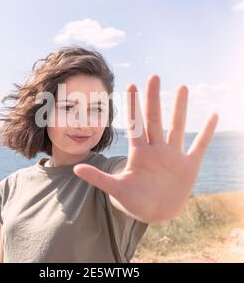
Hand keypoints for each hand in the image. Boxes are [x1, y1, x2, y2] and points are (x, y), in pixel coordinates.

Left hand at [73, 75, 218, 222]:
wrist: (155, 212)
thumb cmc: (135, 201)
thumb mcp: (116, 189)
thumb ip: (98, 178)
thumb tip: (75, 169)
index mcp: (139, 153)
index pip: (135, 124)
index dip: (133, 106)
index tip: (131, 85)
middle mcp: (156, 149)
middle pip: (154, 119)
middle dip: (153, 99)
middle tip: (154, 77)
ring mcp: (173, 156)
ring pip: (177, 127)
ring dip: (180, 108)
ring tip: (183, 88)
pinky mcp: (189, 166)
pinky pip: (200, 145)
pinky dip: (207, 132)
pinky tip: (213, 115)